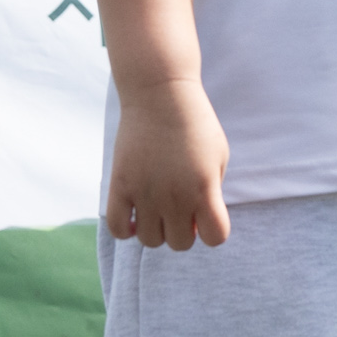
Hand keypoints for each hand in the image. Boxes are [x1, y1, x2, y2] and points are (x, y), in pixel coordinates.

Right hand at [106, 77, 231, 249]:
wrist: (160, 93)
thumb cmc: (195, 122)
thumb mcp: (219, 155)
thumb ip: (213, 190)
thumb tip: (198, 220)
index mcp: (204, 189)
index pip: (215, 237)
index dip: (212, 229)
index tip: (205, 213)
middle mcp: (175, 197)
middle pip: (180, 243)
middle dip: (183, 229)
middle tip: (179, 206)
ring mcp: (145, 193)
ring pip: (151, 241)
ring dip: (156, 229)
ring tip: (156, 207)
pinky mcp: (120, 185)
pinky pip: (117, 229)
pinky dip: (126, 230)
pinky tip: (134, 215)